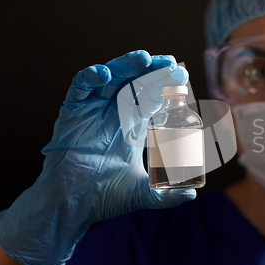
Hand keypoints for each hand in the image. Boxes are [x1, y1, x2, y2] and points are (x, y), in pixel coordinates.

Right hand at [0, 50, 195, 264]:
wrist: (72, 206)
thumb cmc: (104, 197)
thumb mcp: (143, 194)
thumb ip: (167, 195)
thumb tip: (192, 194)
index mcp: (133, 125)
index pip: (153, 97)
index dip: (166, 86)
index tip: (182, 77)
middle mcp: (115, 113)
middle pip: (136, 82)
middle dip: (153, 71)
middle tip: (172, 63)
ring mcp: (94, 110)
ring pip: (112, 78)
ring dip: (126, 65)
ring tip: (144, 58)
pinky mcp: (73, 112)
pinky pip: (80, 87)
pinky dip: (90, 77)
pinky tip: (104, 75)